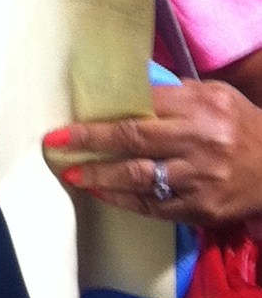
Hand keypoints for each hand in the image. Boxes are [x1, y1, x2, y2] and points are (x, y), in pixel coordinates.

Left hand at [43, 81, 261, 227]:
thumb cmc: (241, 126)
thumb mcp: (215, 96)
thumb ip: (174, 92)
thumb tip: (125, 88)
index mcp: (201, 108)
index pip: (140, 107)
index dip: (100, 116)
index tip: (68, 122)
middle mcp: (200, 143)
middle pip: (133, 140)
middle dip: (89, 143)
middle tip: (55, 146)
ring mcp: (201, 180)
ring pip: (139, 178)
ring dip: (100, 176)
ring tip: (73, 173)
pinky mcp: (202, 209)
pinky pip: (154, 207)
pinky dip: (124, 200)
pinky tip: (103, 193)